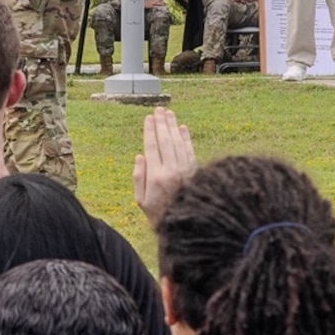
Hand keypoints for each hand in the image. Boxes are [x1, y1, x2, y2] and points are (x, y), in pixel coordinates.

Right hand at [133, 106, 197, 225]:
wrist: (188, 224)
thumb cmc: (160, 214)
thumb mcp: (141, 200)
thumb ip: (139, 177)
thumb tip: (140, 156)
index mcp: (156, 176)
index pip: (152, 147)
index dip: (149, 131)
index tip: (148, 118)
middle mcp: (171, 170)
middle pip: (165, 141)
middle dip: (161, 123)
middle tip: (158, 110)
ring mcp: (185, 170)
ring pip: (178, 142)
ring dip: (173, 126)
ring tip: (168, 113)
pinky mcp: (196, 172)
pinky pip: (190, 150)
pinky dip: (186, 138)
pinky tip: (182, 128)